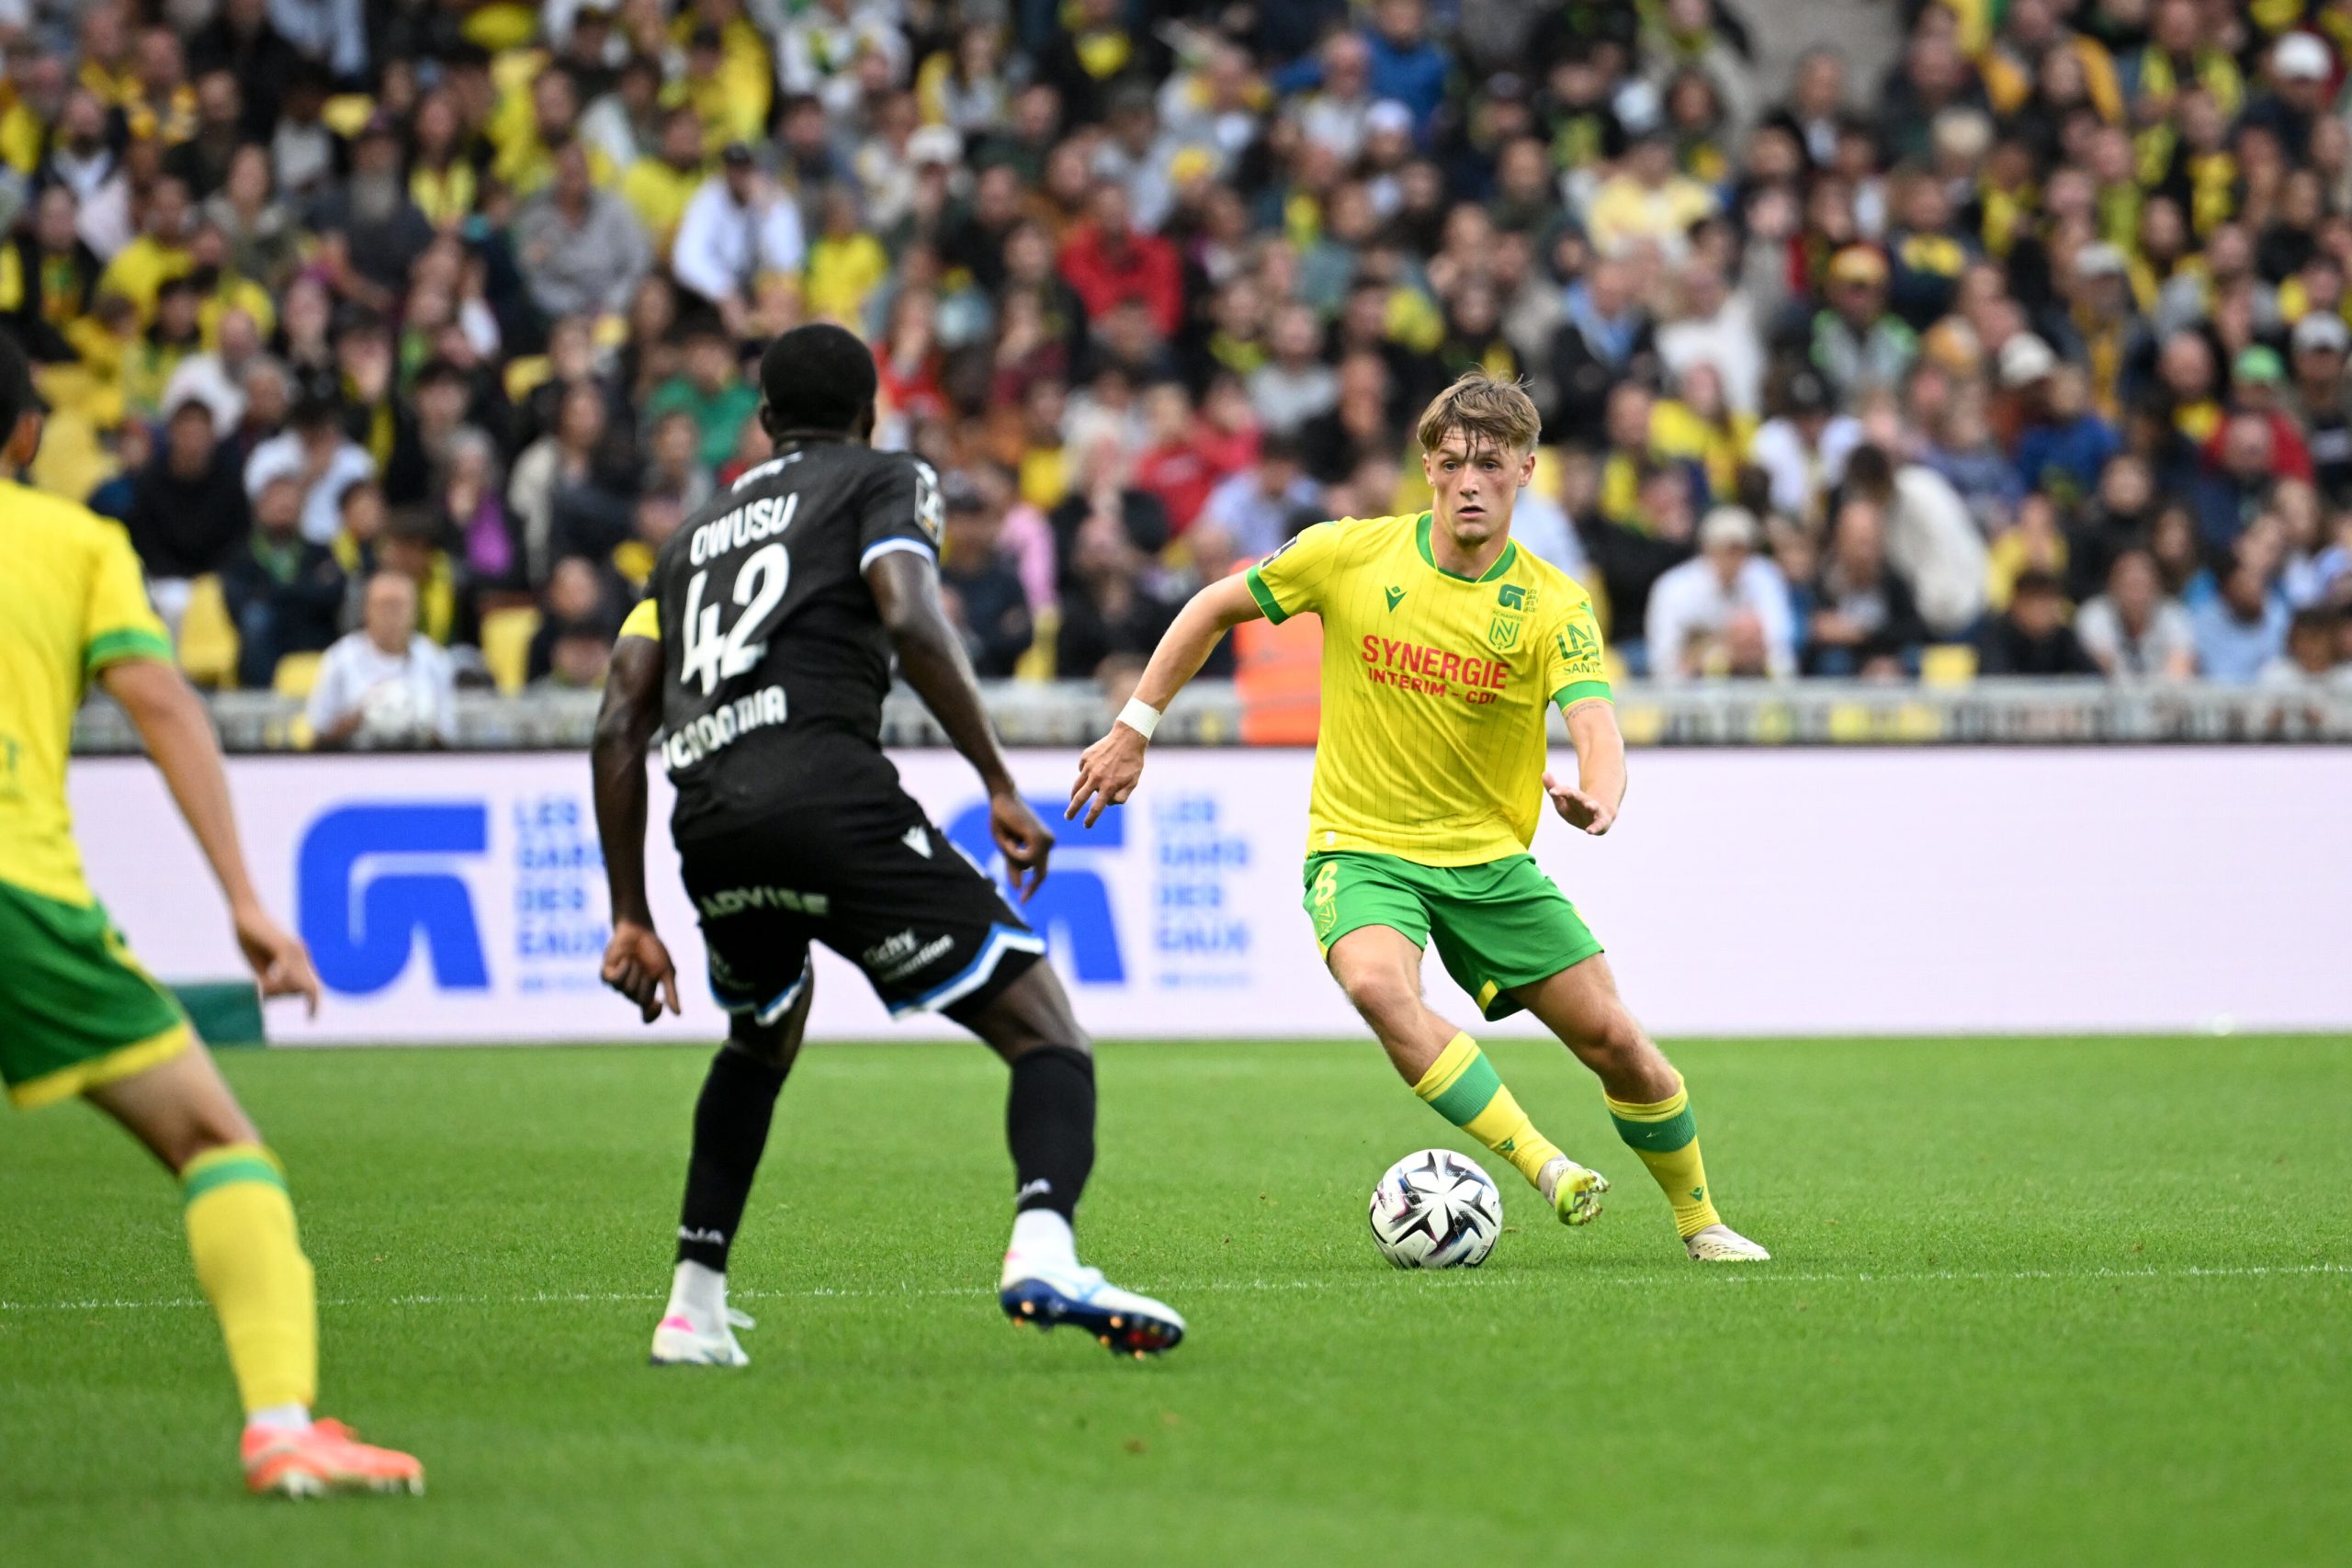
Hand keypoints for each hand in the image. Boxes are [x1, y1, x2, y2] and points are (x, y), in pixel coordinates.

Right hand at [232, 902, 322, 1016]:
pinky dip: (276, 983)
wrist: (244, 913)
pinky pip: (286, 973)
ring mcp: (294, 950)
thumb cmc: (250, 939)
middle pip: (308, 990)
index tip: (310, 1019)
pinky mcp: (283, 947)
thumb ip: (270, 981)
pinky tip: (263, 982)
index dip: (314, 1004)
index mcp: (298, 960)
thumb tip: (272, 997)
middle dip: (288, 998)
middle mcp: (301, 955)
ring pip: (296, 985)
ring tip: (259, 982)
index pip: (314, 986)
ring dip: (277, 991)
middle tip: (265, 996)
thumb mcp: (261, 966)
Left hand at [601, 919, 679, 1023]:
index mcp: (647, 993)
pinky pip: (614, 981)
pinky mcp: (607, 974)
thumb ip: (671, 992)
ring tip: (635, 959)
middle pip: (639, 1001)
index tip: (659, 1004)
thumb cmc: (654, 950)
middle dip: (646, 983)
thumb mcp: (667, 971)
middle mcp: (632, 992)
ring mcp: (619, 984)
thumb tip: (678, 1014)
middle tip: (647, 968)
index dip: (651, 1015)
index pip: (646, 1016)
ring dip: (635, 973)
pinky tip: (626, 959)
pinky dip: (623, 969)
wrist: (639, 929)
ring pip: (627, 990)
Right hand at [989, 789, 1053, 901]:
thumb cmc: (1003, 820)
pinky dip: (1013, 852)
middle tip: (1024, 901)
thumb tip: (1018, 886)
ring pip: (1028, 865)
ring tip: (1006, 839)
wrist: (1002, 798)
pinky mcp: (1040, 839)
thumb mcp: (1006, 848)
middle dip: (1031, 886)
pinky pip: (1025, 858)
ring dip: (1011, 857)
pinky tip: (1010, 839)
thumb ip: (1013, 865)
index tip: (1023, 901)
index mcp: (1044, 845)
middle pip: (1040, 873)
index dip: (1033, 888)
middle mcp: (1049, 843)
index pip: (1041, 872)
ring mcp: (1047, 841)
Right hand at [1067, 724, 1145, 828]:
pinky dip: (1085, 773)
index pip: (1096, 808)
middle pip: (1079, 798)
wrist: (1127, 738)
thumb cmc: (1133, 762)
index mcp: (1109, 786)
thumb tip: (1108, 803)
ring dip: (1073, 795)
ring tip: (1072, 800)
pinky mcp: (1085, 757)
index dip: (1090, 819)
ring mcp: (1089, 767)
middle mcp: (1097, 778)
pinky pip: (1082, 770)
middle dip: (1072, 810)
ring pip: (1077, 784)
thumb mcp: (1133, 782)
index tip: (1086, 825)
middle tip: (1068, 817)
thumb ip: (1122, 797)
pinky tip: (1093, 770)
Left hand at [1544, 769, 1614, 835]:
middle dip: (1572, 794)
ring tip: (1589, 806)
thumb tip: (1544, 773)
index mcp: (1573, 796)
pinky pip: (1599, 824)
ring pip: (1593, 806)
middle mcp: (1584, 801)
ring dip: (1591, 806)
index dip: (1559, 791)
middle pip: (1578, 796)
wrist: (1600, 815)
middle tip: (1569, 793)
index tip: (1552, 792)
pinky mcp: (1601, 821)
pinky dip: (1595, 828)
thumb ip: (1555, 790)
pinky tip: (1589, 831)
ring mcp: (1594, 810)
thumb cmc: (1576, 809)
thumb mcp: (1563, 802)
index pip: (1565, 791)